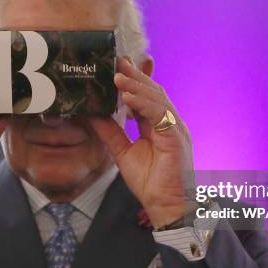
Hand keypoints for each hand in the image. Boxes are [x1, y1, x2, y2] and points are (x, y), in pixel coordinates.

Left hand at [89, 57, 193, 228]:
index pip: (147, 96)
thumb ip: (111, 132)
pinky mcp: (176, 137)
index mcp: (158, 125)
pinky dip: (144, 103)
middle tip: (117, 61)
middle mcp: (169, 122)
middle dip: (135, 75)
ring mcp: (175, 128)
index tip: (118, 66)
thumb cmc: (150, 182)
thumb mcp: (123, 152)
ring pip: (157, 98)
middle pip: (153, 91)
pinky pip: (160, 113)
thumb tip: (92, 114)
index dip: (134, 80)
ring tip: (117, 76)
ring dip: (136, 86)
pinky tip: (127, 97)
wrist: (166, 205)